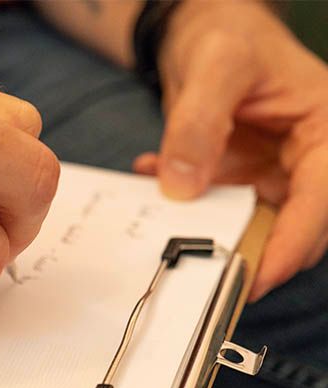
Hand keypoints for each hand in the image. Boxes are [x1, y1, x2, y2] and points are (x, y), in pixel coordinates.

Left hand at [132, 0, 327, 300]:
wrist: (204, 32)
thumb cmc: (227, 36)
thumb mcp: (214, 67)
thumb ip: (198, 125)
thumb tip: (182, 187)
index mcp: (324, 130)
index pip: (320, 199)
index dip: (292, 244)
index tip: (257, 277)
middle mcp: (306, 159)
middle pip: (295, 226)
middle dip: (253, 254)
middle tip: (205, 276)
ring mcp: (273, 173)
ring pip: (253, 226)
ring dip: (211, 233)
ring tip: (169, 228)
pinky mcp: (241, 180)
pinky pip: (217, 210)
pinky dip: (186, 209)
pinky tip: (154, 182)